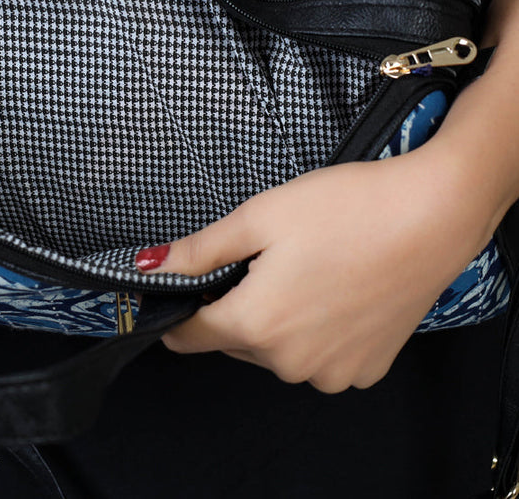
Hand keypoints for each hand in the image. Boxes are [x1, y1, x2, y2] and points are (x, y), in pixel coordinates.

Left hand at [136, 149, 495, 392]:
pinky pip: (318, 357)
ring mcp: (332, 372)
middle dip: (234, 304)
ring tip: (304, 269)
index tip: (185, 286)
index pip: (189, 336)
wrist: (430, 216)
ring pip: (276, 351)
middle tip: (263, 259)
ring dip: (275, 320)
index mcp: (255, 324)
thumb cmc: (344, 209)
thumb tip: (149, 266)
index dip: (179, 309)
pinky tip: (334, 290)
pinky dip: (315, 331)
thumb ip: (199, 250)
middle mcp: (290, 362)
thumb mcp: (258, 217)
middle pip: (233, 340)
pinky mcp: (365, 369)